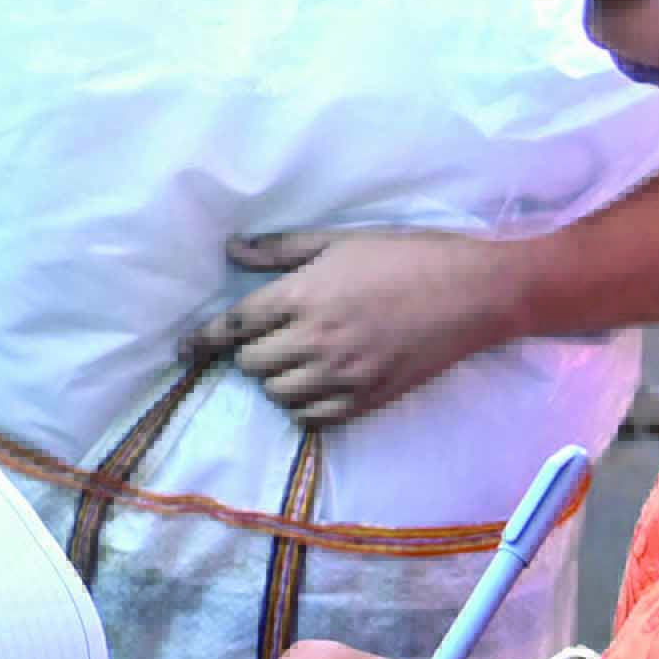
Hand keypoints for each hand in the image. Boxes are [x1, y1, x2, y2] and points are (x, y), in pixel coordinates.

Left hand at [186, 226, 526, 425]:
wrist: (475, 293)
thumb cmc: (408, 256)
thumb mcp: (340, 241)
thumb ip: (282, 250)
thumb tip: (232, 250)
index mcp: (305, 295)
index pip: (234, 325)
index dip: (203, 339)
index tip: (184, 350)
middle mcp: (317, 339)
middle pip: (251, 364)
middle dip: (250, 352)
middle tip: (268, 339)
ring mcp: (344, 375)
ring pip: (277, 394)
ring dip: (275, 380)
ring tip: (293, 361)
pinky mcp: (368, 399)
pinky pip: (312, 418)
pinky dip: (303, 405)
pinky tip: (315, 386)